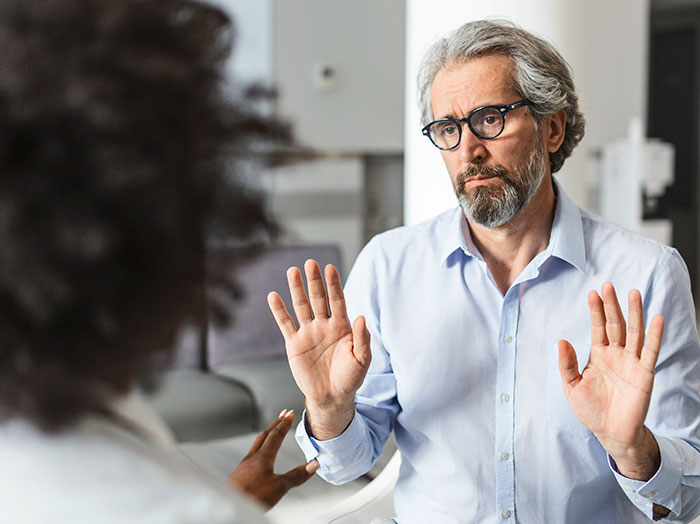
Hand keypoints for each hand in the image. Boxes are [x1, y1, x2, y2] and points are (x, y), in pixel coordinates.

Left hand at [227, 410, 318, 507]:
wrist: (228, 508)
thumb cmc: (251, 497)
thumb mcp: (279, 486)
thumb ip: (297, 475)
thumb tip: (312, 465)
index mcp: (263, 457)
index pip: (276, 435)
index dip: (285, 423)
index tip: (290, 414)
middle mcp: (251, 458)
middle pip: (264, 435)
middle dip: (275, 424)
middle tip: (282, 415)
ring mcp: (243, 466)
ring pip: (256, 444)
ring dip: (266, 435)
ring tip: (271, 432)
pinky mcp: (239, 476)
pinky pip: (251, 455)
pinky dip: (259, 448)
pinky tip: (258, 457)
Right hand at [267, 260, 370, 438]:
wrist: (332, 397)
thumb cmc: (350, 378)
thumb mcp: (362, 359)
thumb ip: (362, 338)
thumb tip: (362, 317)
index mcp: (342, 326)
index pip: (337, 300)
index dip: (333, 285)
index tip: (330, 268)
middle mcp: (324, 325)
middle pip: (318, 298)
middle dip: (314, 281)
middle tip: (310, 263)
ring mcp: (308, 333)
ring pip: (301, 306)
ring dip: (296, 289)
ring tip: (292, 271)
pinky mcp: (294, 344)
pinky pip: (285, 324)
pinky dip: (279, 311)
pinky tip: (274, 296)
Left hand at [558, 282, 664, 479]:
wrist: (610, 432)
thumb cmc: (590, 409)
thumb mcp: (571, 386)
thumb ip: (566, 364)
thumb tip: (561, 340)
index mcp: (598, 355)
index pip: (598, 327)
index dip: (596, 310)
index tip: (593, 292)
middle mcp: (616, 354)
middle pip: (615, 324)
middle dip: (612, 305)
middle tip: (609, 285)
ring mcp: (631, 362)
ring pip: (634, 332)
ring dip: (634, 313)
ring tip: (634, 293)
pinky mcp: (644, 374)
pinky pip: (650, 351)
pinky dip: (655, 335)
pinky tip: (656, 318)